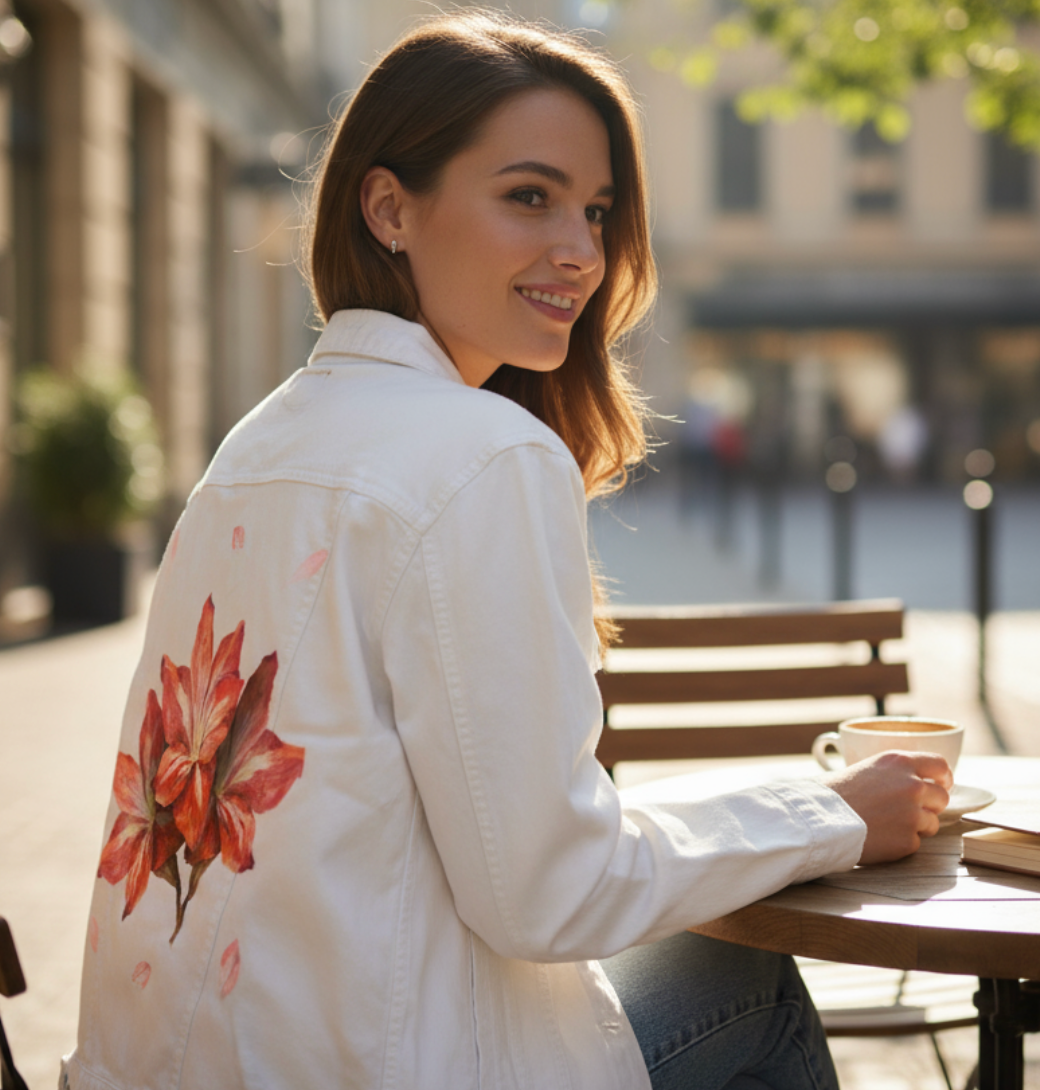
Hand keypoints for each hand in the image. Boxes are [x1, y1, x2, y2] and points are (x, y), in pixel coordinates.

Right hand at [822, 751, 952, 864]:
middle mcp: (911, 785)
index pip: (940, 765)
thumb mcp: (864, 769)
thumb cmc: (832, 793)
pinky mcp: (908, 841)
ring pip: (932, 823)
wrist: (818, 820)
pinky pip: (915, 843)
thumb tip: (910, 782)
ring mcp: (912, 814)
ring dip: (916, 825)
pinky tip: (881, 837)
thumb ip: (892, 774)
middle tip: (911, 810)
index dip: (944, 777)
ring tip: (889, 825)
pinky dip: (901, 843)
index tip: (942, 784)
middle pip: (941, 796)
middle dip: (931, 805)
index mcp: (899, 762)